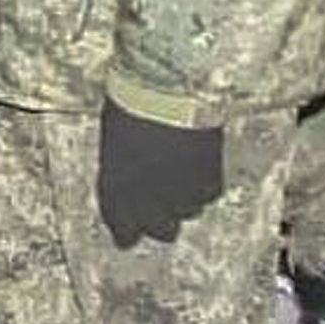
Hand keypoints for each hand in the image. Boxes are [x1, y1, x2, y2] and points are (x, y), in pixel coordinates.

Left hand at [96, 101, 225, 247]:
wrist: (167, 90)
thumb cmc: (131, 104)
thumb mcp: (114, 140)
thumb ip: (120, 170)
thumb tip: (127, 178)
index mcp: (118, 193)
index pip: (125, 233)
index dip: (130, 228)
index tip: (133, 224)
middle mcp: (149, 203)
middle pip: (163, 232)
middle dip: (162, 218)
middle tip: (164, 197)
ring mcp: (182, 196)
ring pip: (189, 212)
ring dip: (185, 197)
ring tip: (182, 168)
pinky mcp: (210, 184)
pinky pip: (209, 194)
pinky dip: (205, 182)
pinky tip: (198, 161)